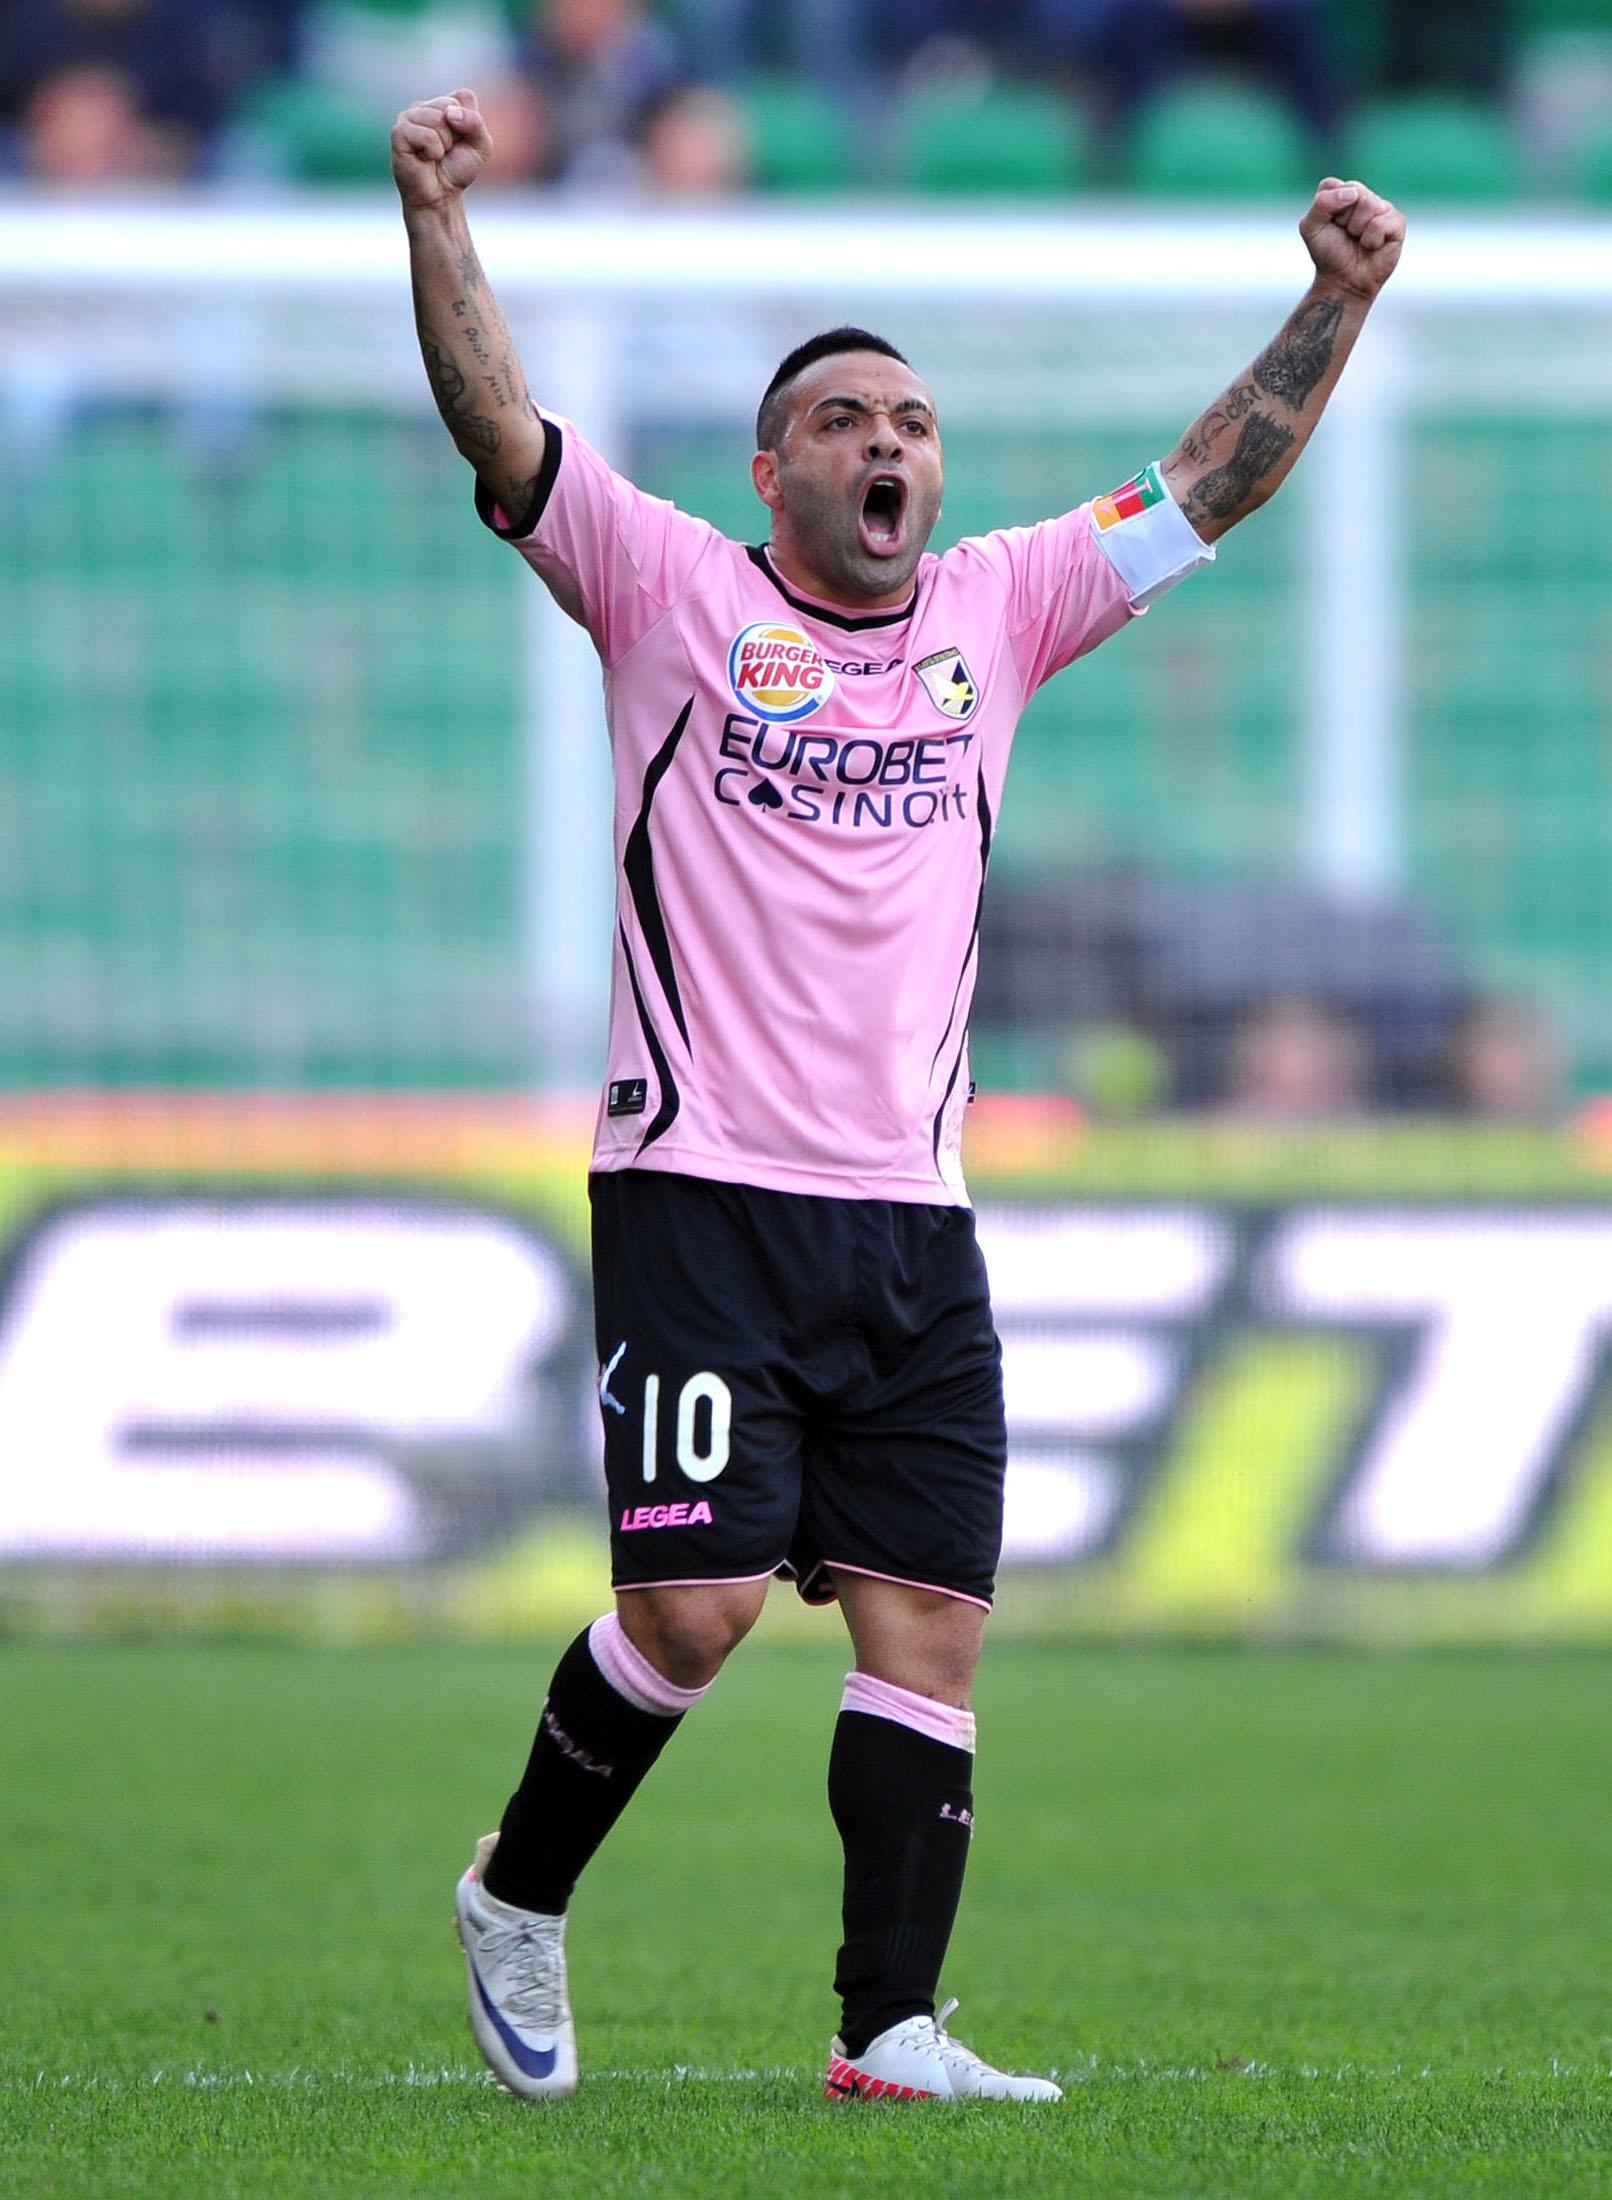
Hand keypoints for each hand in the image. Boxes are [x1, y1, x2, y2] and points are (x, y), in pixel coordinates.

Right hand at [392, 89, 492, 210]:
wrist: (440, 196)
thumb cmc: (457, 170)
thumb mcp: (481, 146)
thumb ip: (475, 123)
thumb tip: (449, 113)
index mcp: (442, 104)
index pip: (463, 97)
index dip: (470, 123)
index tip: (460, 141)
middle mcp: (423, 106)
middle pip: (450, 105)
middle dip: (455, 134)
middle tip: (446, 150)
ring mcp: (408, 117)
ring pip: (437, 119)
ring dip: (444, 144)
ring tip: (435, 155)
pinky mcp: (399, 132)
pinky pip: (426, 135)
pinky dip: (433, 151)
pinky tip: (424, 158)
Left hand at [1300, 178, 1404, 300]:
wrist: (1343, 282)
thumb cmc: (1328, 253)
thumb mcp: (1311, 228)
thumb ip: (1322, 203)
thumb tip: (1353, 194)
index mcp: (1343, 192)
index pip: (1332, 185)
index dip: (1326, 209)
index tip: (1328, 225)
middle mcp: (1364, 196)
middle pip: (1353, 191)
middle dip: (1342, 218)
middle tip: (1345, 234)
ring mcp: (1382, 207)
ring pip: (1369, 204)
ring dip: (1357, 229)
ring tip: (1358, 240)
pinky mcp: (1397, 222)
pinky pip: (1381, 223)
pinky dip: (1371, 240)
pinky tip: (1372, 246)